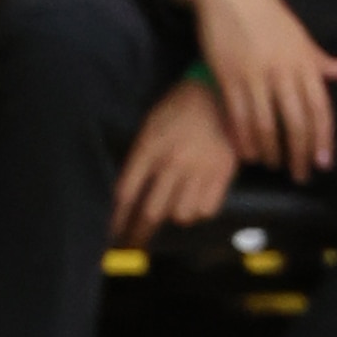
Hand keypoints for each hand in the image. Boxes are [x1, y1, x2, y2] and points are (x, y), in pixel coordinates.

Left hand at [111, 74, 244, 241]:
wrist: (215, 91)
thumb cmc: (177, 108)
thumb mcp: (149, 127)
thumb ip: (138, 161)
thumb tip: (127, 200)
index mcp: (149, 147)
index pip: (126, 194)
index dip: (118, 219)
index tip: (114, 234)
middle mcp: (173, 161)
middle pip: (151, 212)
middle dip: (138, 234)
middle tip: (133, 244)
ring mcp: (199, 168)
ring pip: (181, 215)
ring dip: (173, 217)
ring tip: (171, 208)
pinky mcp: (223, 172)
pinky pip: (206, 209)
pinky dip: (198, 211)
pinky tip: (194, 200)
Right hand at [179, 0, 336, 181]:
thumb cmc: (266, 13)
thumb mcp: (299, 35)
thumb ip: (322, 61)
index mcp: (303, 60)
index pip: (320, 107)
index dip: (323, 138)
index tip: (324, 163)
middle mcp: (282, 69)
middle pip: (296, 122)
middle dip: (299, 154)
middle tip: (300, 175)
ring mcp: (254, 74)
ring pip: (266, 125)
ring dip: (271, 151)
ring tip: (274, 166)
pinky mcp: (228, 77)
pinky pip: (239, 117)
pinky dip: (244, 140)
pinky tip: (249, 154)